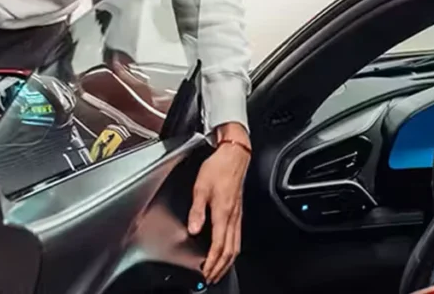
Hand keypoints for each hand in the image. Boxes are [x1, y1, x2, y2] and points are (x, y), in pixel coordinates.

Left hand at [188, 123, 250, 283]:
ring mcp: (237, 214)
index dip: (211, 262)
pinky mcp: (238, 210)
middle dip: (220, 268)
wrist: (234, 154)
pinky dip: (233, 250)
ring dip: (227, 262)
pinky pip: (238, 236)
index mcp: (222, 212)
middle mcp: (232, 216)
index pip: (218, 245)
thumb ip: (197, 210)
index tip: (205, 272)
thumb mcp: (201, 187)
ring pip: (236, 245)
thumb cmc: (218, 167)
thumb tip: (194, 229)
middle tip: (212, 278)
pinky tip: (229, 251)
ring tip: (220, 270)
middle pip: (229, 251)